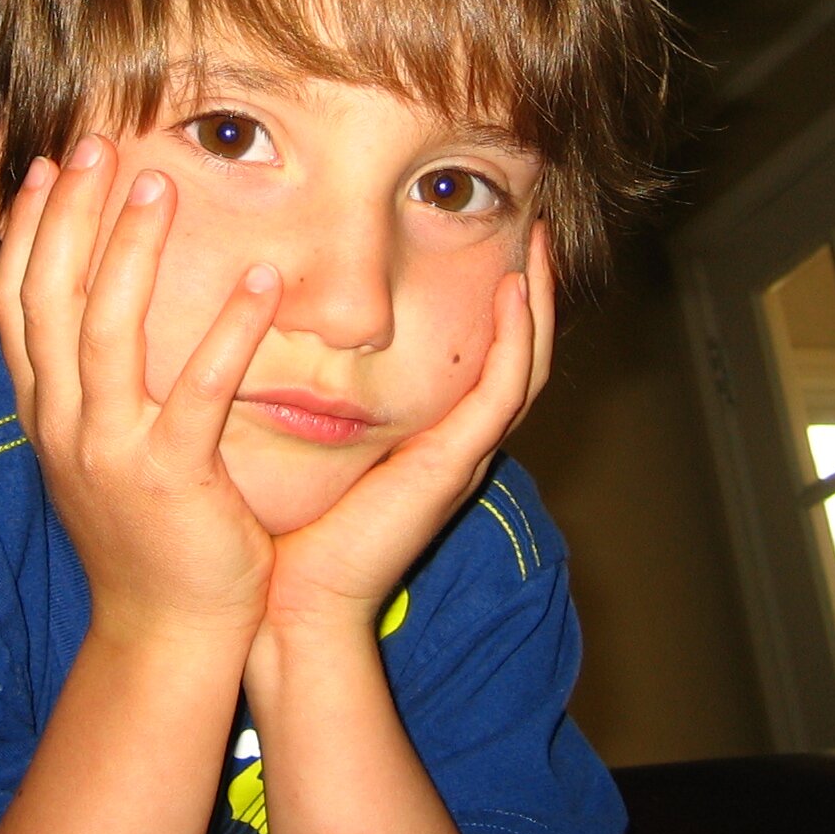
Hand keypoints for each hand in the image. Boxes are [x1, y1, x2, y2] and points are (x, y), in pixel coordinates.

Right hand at [0, 136, 278, 646]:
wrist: (163, 632)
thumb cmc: (141, 532)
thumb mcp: (92, 447)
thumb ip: (80, 379)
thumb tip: (83, 300)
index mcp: (45, 412)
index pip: (19, 303)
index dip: (29, 230)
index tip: (48, 167)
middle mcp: (65, 425)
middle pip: (52, 300)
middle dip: (69, 216)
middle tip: (94, 144)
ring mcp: (112, 452)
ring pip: (108, 333)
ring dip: (131, 250)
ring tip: (158, 184)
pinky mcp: (171, 479)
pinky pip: (199, 392)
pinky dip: (228, 331)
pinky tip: (261, 280)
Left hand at [258, 221, 556, 637]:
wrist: (298, 602)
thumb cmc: (297, 529)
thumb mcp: (319, 445)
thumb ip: (325, 401)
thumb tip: (297, 344)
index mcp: (435, 442)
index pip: (487, 362)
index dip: (500, 309)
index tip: (497, 248)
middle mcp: (461, 447)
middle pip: (521, 359)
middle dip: (533, 295)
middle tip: (535, 232)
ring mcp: (465, 457)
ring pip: (525, 368)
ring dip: (537, 305)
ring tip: (536, 246)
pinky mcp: (454, 466)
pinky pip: (503, 394)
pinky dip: (516, 342)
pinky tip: (514, 293)